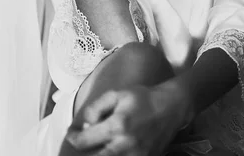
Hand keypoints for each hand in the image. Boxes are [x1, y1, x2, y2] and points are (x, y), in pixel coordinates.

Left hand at [65, 84, 186, 155]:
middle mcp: (124, 145)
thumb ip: (97, 108)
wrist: (171, 107)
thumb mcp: (117, 94)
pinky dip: (115, 155)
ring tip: (96, 147)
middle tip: (83, 144)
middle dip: (84, 153)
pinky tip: (113, 148)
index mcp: (116, 126)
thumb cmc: (143, 97)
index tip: (72, 134)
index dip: (74, 138)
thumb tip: (84, 124)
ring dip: (99, 154)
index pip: (85, 141)